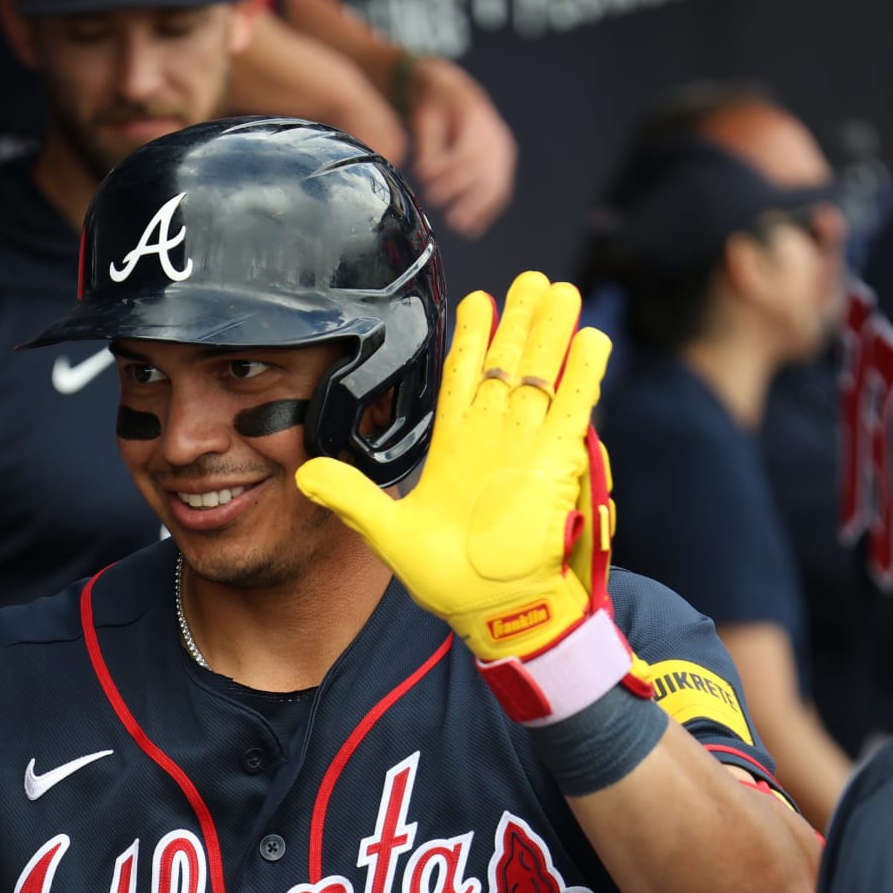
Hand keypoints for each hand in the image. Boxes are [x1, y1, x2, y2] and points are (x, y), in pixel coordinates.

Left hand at [299, 271, 608, 660]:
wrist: (497, 612)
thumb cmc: (450, 581)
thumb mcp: (389, 534)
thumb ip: (352, 497)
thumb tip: (303, 476)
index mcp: (459, 447)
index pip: (465, 378)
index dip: (472, 339)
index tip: (477, 301)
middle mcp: (498, 439)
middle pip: (511, 365)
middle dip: (520, 322)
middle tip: (530, 280)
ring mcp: (531, 448)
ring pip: (543, 376)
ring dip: (551, 334)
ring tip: (558, 290)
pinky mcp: (560, 464)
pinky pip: (574, 409)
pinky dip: (583, 375)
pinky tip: (589, 337)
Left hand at [406, 56, 517, 237]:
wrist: (454, 96)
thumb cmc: (435, 107)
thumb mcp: (426, 117)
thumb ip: (428, 145)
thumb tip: (426, 174)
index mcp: (477, 118)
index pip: (469, 152)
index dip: (451, 173)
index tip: (429, 186)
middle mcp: (496, 136)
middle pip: (487, 172)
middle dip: (468, 197)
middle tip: (449, 218)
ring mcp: (503, 152)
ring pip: (497, 185)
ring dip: (480, 209)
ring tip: (461, 228)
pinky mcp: (501, 167)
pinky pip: (499, 191)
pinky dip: (487, 210)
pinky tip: (473, 229)